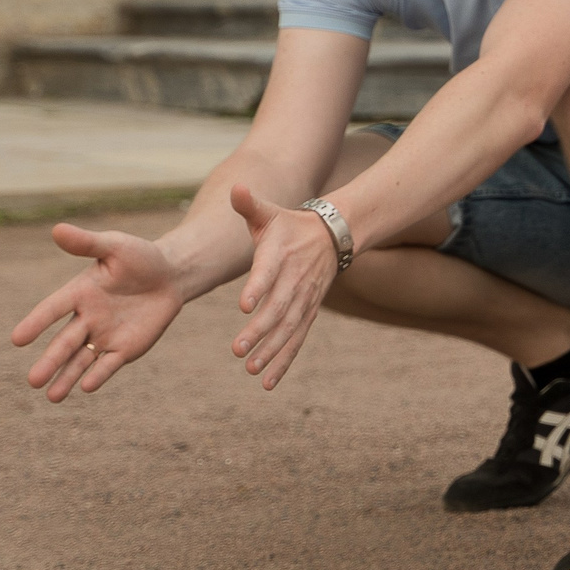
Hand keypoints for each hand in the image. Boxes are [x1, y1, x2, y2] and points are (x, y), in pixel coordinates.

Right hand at [10, 224, 188, 401]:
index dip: (36, 323)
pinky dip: (99, 375)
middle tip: (32, 381)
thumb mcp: (115, 246)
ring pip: (81, 360)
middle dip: (49, 362)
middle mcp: (87, 318)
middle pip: (64, 343)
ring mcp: (104, 335)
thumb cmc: (139, 258)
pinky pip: (109, 364)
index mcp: (79, 292)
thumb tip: (57, 229)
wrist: (170, 276)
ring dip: (66, 377)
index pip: (52, 309)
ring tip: (51, 397)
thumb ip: (87, 243)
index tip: (17, 340)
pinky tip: (87, 387)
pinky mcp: (125, 348)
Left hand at [228, 185, 342, 389]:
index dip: (258, 287)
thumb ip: (249, 204)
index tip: (244, 305)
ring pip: (288, 330)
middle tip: (237, 349)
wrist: (332, 236)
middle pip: (278, 309)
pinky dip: (283, 362)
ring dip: (270, 351)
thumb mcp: (270, 212)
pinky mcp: (307, 314)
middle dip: (259, 332)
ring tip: (249, 368)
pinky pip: (296, 341)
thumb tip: (237, 187)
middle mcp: (295, 280)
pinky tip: (267, 382)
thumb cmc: (289, 225)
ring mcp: (304, 300)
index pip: (269, 272)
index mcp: (281, 254)